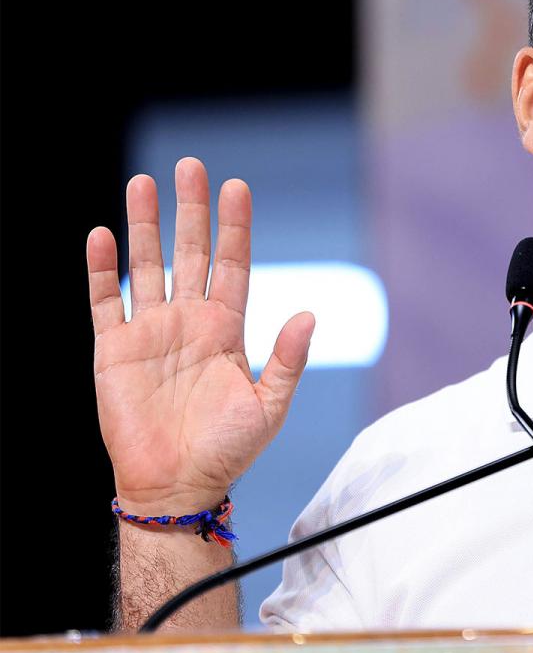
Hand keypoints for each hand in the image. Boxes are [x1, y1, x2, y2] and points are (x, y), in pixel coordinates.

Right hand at [88, 157, 315, 512]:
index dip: (235, 227)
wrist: (177, 486)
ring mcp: (150, 332)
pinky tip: (101, 235)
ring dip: (145, 225)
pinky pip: (105, 301)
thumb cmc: (227, 451)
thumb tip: (310, 314)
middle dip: (191, 209)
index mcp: (227, 329)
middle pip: (190, 252)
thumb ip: (286, 359)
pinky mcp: (114, 350)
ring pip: (147, 265)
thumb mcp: (269, 405)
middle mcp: (189, 321)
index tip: (237, 187)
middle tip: (191, 166)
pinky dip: (102, 269)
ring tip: (143, 183)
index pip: (232, 265)